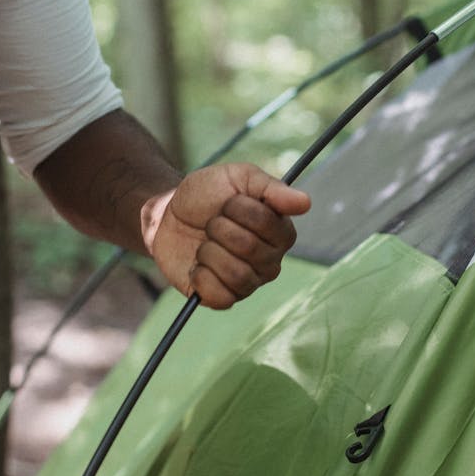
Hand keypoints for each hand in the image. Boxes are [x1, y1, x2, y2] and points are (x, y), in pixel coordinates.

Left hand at [143, 163, 310, 308]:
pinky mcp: (224, 298)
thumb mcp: (238, 177)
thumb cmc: (208, 195)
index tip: (228, 202)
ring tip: (205, 244)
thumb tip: (305, 203)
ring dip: (209, 253)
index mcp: (280, 231)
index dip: (238, 208)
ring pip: (236, 274)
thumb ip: (271, 188)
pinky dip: (201, 278)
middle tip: (212, 223)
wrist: (168, 217)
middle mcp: (271, 260)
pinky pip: (220, 297)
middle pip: (249, 248)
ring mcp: (249, 282)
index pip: (266, 222)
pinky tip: (198, 266)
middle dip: (219, 229)